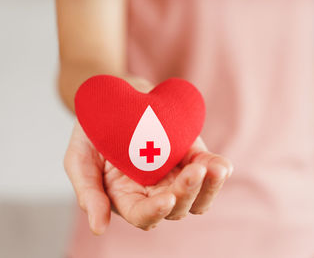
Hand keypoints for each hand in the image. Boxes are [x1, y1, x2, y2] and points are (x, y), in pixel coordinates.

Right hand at [64, 122, 232, 233]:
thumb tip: (98, 228)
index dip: (156, 212)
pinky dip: (218, 170)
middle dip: (187, 193)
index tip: (167, 198)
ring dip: (208, 187)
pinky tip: (221, 165)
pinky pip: (209, 170)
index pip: (143, 216)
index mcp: (126, 197)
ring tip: (213, 169)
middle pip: (177, 208)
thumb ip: (89, 193)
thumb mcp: (79, 158)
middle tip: (193, 171)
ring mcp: (175, 174)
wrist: (113, 98)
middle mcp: (153, 191)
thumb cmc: (93, 130)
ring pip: (198, 196)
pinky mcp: (191, 155)